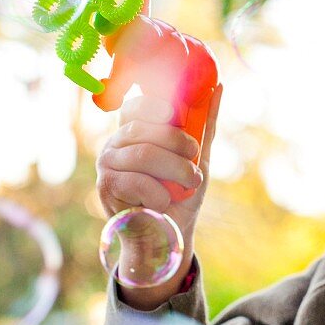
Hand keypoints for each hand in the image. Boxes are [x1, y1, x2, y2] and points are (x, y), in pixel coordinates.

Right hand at [96, 83, 223, 309]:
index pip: (134, 106)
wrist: (169, 235)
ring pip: (142, 154)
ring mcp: (107, 164)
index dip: (153, 106)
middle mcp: (116, 144)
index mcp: (135, 132)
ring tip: (188, 183)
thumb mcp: (199, 158)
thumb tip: (219, 88)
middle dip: (178, 144)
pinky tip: (162, 203)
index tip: (174, 115)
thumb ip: (204, 126)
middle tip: (195, 162)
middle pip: (144, 130)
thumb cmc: (181, 195)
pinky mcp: (106, 187)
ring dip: (175, 171)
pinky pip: (136, 181)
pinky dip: (159, 194)